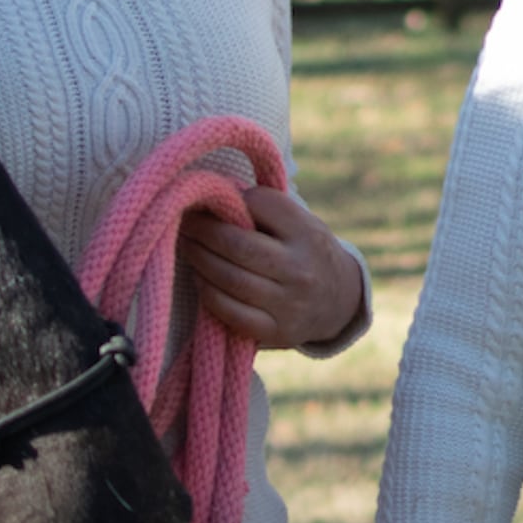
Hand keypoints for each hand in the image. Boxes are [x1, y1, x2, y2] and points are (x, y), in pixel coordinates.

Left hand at [180, 186, 365, 349]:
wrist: (338, 303)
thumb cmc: (306, 252)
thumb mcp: (301, 223)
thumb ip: (267, 209)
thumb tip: (217, 191)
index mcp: (308, 234)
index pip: (260, 204)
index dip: (231, 198)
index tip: (210, 197)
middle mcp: (301, 269)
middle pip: (238, 245)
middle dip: (203, 231)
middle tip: (184, 222)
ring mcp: (289, 304)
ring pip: (229, 279)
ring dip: (199, 260)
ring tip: (186, 246)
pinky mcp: (277, 332)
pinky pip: (230, 311)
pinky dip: (208, 292)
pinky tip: (200, 277)